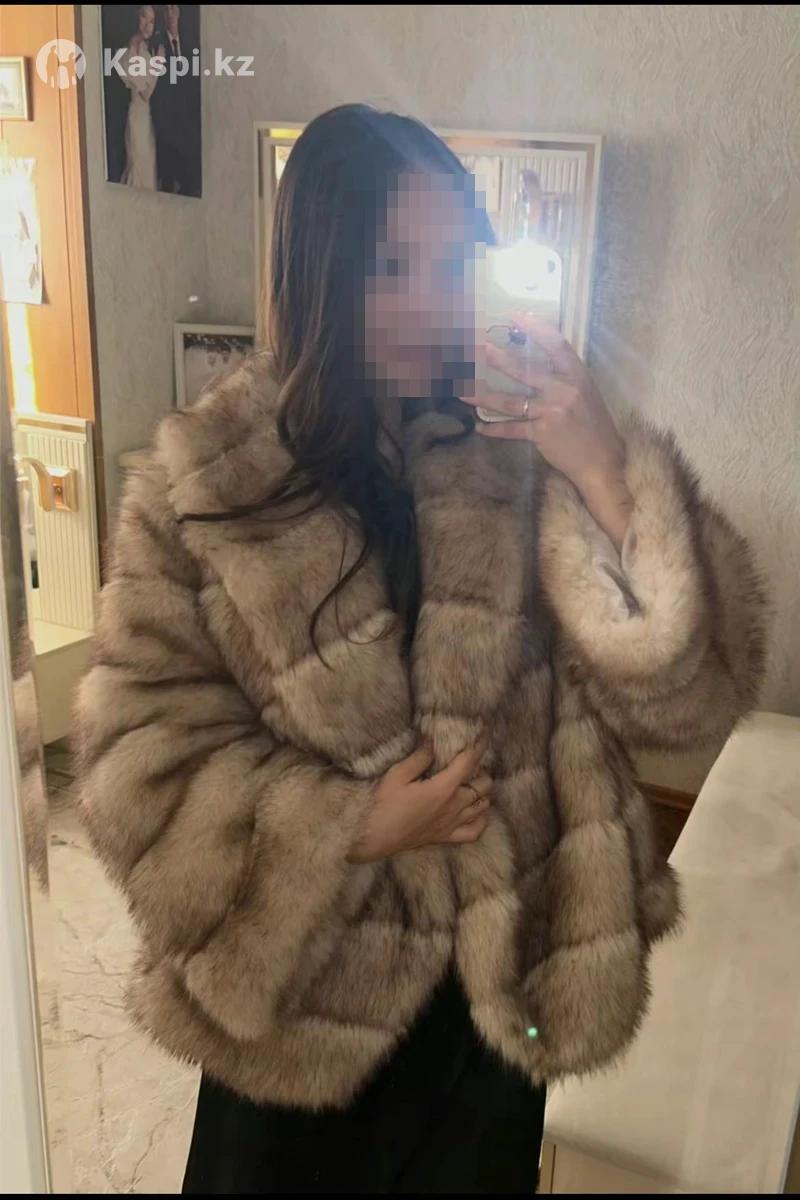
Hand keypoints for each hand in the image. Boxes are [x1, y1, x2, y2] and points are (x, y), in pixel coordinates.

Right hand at [347, 735, 491, 863]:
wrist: (375, 837)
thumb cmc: (384, 804)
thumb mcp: (397, 774)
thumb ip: (419, 757)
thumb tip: (432, 740)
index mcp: (443, 788)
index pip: (468, 763)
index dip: (478, 746)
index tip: (484, 734)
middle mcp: (454, 806)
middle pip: (483, 785)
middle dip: (482, 770)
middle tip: (470, 762)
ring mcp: (452, 824)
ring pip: (483, 806)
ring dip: (483, 792)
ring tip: (473, 782)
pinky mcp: (446, 837)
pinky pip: (475, 831)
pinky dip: (481, 820)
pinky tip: (476, 811)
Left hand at [463, 314, 633, 550]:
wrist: (602, 461)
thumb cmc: (593, 425)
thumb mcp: (586, 393)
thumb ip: (564, 378)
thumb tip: (534, 363)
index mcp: (577, 375)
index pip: (555, 345)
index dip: (536, 328)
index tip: (516, 315)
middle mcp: (564, 390)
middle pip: (524, 370)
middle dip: (496, 357)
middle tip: (475, 346)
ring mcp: (551, 412)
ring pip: (509, 401)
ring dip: (482, 395)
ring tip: (461, 388)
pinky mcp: (541, 433)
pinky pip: (512, 429)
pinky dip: (494, 429)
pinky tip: (479, 426)